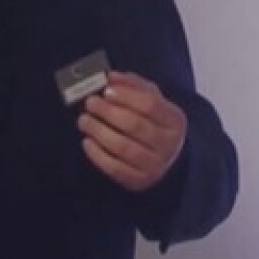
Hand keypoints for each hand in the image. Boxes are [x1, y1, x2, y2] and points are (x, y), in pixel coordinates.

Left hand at [78, 71, 185, 191]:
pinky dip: (98, 155)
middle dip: (108, 113)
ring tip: (84, 120)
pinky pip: (115, 169)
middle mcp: (168, 144)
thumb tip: (112, 76)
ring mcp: (155, 165)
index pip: (151, 105)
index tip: (106, 90)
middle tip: (90, 103)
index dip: (126, 96)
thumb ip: (132, 85)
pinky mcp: (139, 181)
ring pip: (124, 148)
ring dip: (99, 132)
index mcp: (174, 120)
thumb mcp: (151, 99)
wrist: (165, 156)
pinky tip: (87, 142)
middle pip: (136, 126)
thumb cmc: (152, 122)